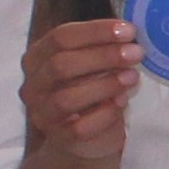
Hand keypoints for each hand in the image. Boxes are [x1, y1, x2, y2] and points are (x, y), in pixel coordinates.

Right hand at [23, 20, 142, 161]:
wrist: (86, 138)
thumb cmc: (89, 90)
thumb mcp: (92, 64)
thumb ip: (101, 47)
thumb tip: (129, 33)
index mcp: (37, 58)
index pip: (60, 37)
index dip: (95, 31)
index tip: (128, 30)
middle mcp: (33, 85)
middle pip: (61, 65)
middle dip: (103, 56)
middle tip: (135, 53)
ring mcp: (42, 114)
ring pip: (66, 98)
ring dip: (104, 85)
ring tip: (132, 77)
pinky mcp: (59, 138)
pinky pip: (80, 127)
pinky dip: (105, 113)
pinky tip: (122, 102)